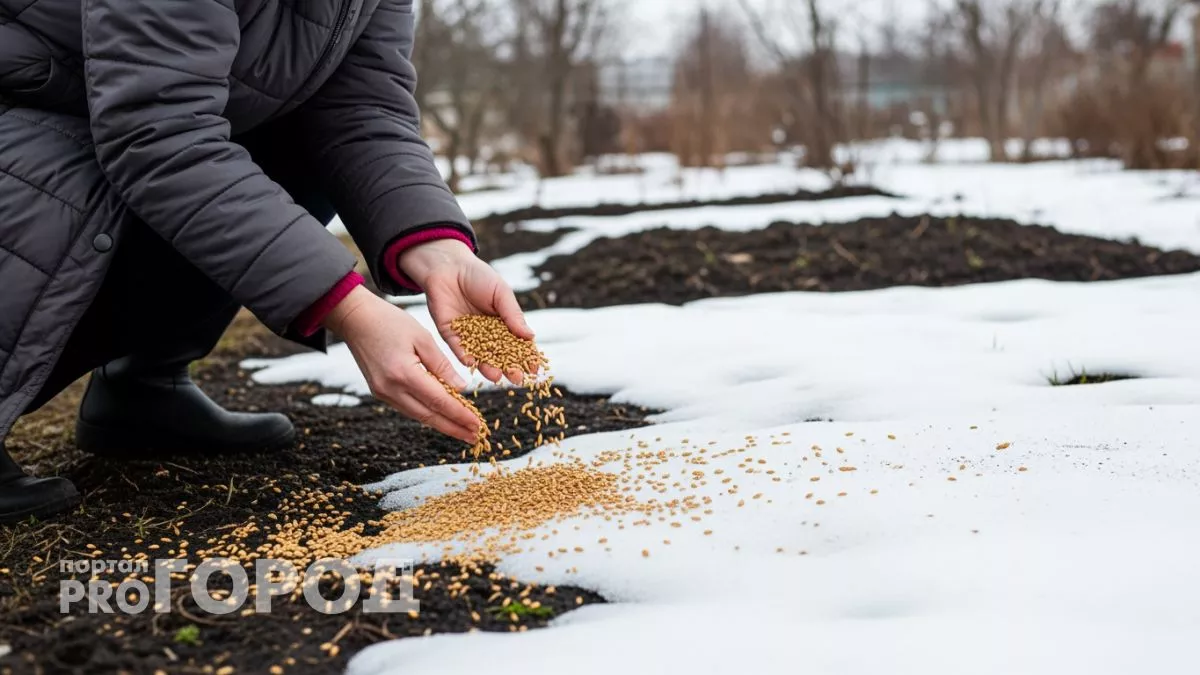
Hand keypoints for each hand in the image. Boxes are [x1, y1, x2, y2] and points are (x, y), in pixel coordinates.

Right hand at [322, 285, 480, 443]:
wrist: (355, 319)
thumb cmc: (389, 321)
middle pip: (429, 416)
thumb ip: (442, 365)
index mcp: (404, 374)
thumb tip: (461, 389)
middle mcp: (391, 389)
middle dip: (454, 428)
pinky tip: (441, 417)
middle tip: (475, 438)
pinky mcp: (380, 392)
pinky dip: (427, 414)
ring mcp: (383, 393)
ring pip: (418, 416)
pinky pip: (408, 408)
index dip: (460, 415)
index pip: (439, 401)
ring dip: (441, 425)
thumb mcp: (422, 338)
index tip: (478, 425)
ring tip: (462, 431)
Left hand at [398, 238, 534, 383]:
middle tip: (516, 379)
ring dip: (488, 367)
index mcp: (503, 324)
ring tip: (495, 376)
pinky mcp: (450, 335)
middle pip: (500, 355)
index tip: (534, 369)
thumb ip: (513, 315)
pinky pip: (459, 349)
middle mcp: (487, 334)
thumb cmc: (479, 277)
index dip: (526, 357)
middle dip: (509, 367)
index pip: (517, 344)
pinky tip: (472, 363)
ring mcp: (469, 336)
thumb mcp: (501, 294)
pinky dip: (465, 356)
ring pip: (480, 356)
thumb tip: (531, 336)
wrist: (448, 266)